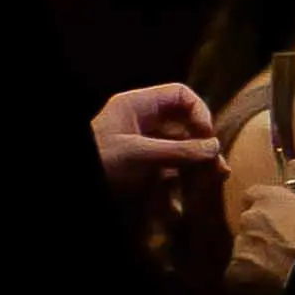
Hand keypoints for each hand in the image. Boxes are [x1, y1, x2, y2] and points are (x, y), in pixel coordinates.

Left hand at [92, 83, 222, 192]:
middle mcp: (141, 123)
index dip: (199, 112)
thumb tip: (214, 148)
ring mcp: (140, 147)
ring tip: (211, 180)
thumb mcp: (140, 154)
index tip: (207, 137)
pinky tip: (185, 198)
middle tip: (217, 166)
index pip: (180, 96)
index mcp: (137, 106)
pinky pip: (166, 172)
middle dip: (201, 144)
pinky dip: (177, 183)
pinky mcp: (138, 171)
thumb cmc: (101, 162)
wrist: (77, 189)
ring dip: (194, 165)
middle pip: (183, 125)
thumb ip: (180, 150)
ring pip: (178, 150)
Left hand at [226, 179, 294, 294]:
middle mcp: (249, 218)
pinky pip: (239, 277)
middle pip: (247, 225)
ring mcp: (240, 245)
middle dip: (260, 237)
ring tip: (278, 274)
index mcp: (270, 198)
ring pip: (243, 252)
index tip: (275, 220)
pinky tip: (269, 288)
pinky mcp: (235, 272)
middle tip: (281, 251)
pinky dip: (251, 283)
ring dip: (256, 261)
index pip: (253, 195)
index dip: (265, 209)